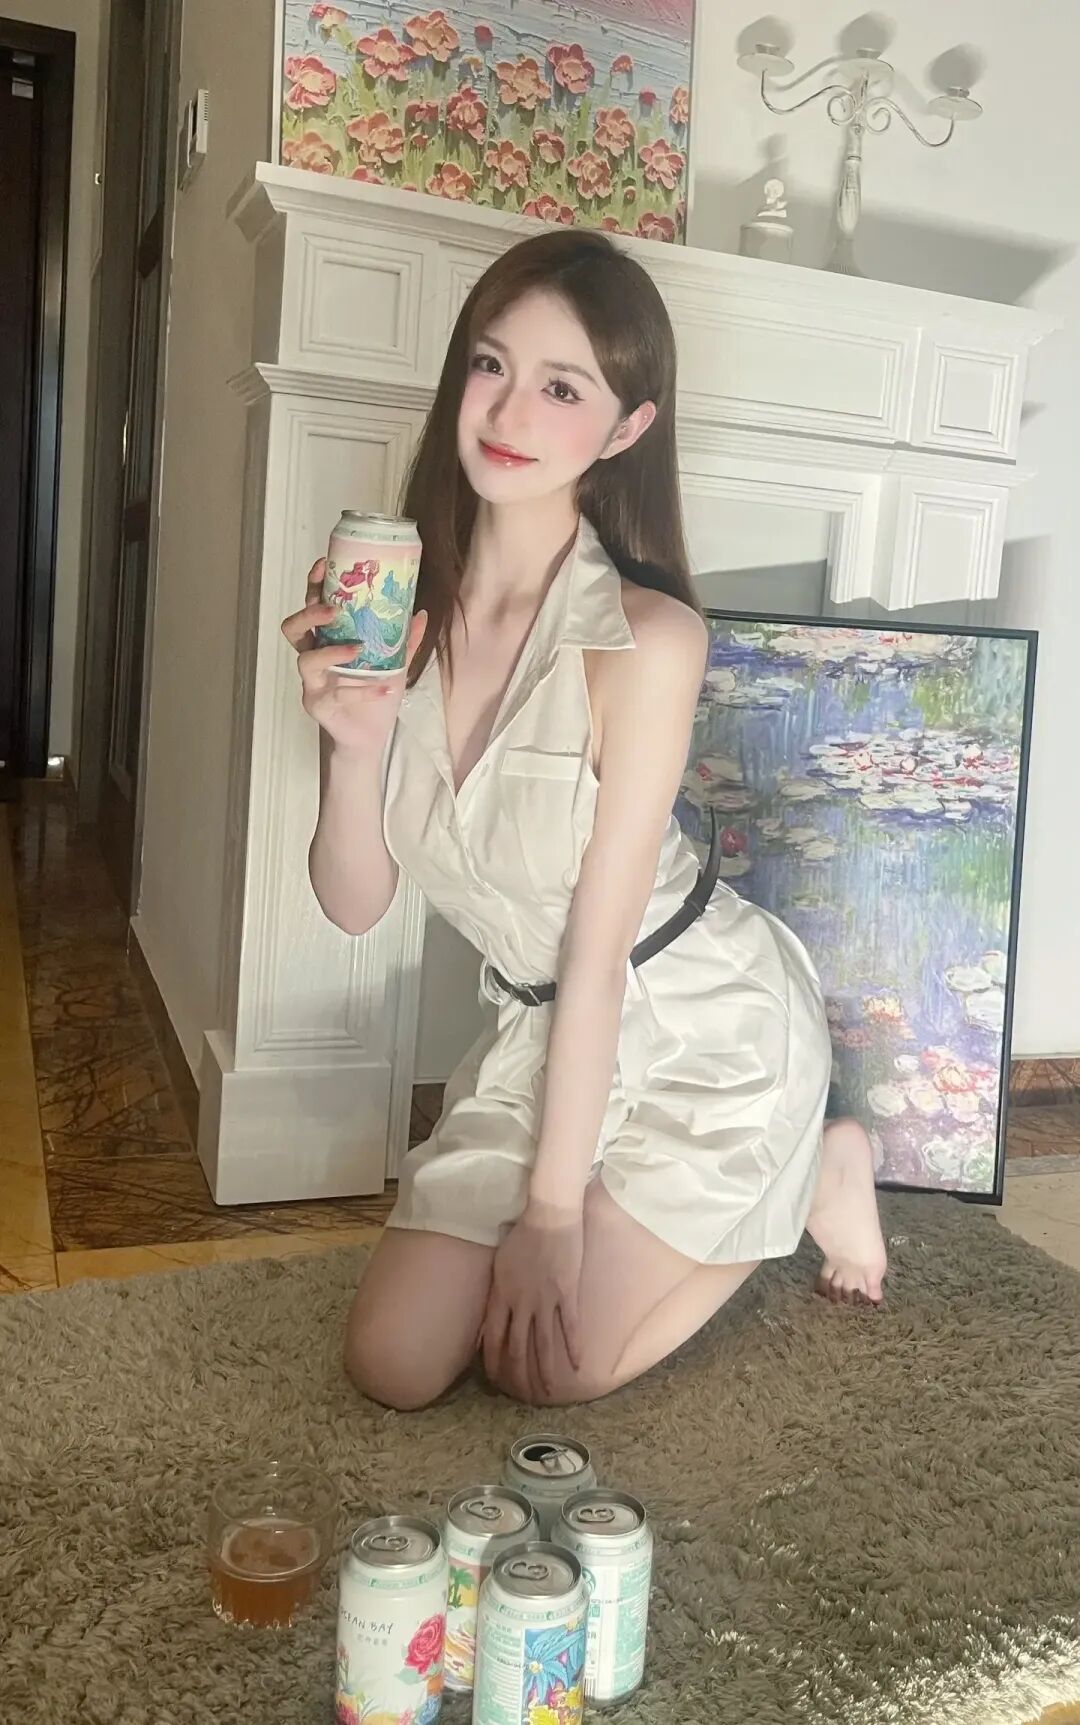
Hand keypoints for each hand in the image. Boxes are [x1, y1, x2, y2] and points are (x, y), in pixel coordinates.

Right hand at [281, 559, 427, 759]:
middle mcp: (313, 658)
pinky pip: (338, 695)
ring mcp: (312, 683)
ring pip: (306, 661)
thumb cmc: (374, 695)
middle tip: (333, 609)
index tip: (324, 565)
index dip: (313, 586)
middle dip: (309, 614)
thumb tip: (420, 611)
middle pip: (293, 629)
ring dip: (332, 652)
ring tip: (357, 649)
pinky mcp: (318, 706)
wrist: (370, 737)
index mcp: (326, 641)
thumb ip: (405, 640)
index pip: (311, 607)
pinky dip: (364, 690)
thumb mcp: (394, 664)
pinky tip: (386, 688)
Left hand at [482, 1203, 583, 1401]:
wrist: (548, 1216)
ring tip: (548, 1393)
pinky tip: (576, 1366)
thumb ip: (495, 1293)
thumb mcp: (498, 1265)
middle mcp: (521, 1303)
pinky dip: (573, 1348)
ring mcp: (545, 1300)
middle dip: (518, 1376)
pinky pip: (570, 1327)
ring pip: (543, 1344)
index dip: (493, 1361)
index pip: (493, 1338)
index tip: (494, 1379)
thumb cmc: (521, 1235)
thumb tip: (487, 1318)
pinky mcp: (567, 1294)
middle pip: (517, 1348)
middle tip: (521, 1395)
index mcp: (501, 1295)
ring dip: (545, 1372)